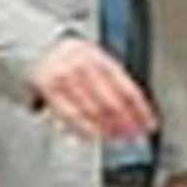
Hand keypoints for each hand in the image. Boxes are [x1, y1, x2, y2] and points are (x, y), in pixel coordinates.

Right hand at [33, 41, 155, 147]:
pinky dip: (84, 128)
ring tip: (116, 138)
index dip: (141, 110)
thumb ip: (115, 82)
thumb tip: (137, 112)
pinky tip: (94, 135)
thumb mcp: (98, 61)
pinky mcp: (49, 90)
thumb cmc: (73, 60)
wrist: (38, 47)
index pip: (128, 90)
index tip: (148, 124)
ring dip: (107, 128)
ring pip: (92, 111)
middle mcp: (84, 67)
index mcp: (101, 59)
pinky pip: (70, 115)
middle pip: (111, 103)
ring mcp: (65, 78)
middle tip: (133, 135)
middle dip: (124, 123)